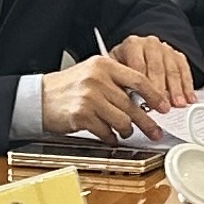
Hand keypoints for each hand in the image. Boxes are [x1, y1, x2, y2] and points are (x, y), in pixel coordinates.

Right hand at [37, 49, 165, 139]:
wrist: (39, 98)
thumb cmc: (69, 88)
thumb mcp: (93, 74)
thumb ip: (117, 82)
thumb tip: (146, 99)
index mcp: (104, 65)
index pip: (139, 79)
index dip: (155, 96)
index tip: (164, 107)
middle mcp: (97, 79)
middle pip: (132, 105)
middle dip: (147, 123)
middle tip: (155, 131)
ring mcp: (89, 97)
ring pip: (122, 121)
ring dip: (126, 131)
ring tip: (123, 131)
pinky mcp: (81, 115)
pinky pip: (106, 132)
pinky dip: (111, 137)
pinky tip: (109, 136)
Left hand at [107, 33, 196, 114]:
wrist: (132, 55)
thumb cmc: (122, 65)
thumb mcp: (115, 71)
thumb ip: (121, 83)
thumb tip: (128, 101)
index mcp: (132, 45)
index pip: (139, 66)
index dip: (143, 86)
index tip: (146, 102)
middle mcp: (150, 44)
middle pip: (157, 68)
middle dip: (161, 90)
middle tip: (163, 106)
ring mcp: (165, 49)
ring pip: (173, 70)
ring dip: (177, 90)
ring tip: (178, 104)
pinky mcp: (178, 55)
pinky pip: (185, 71)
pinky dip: (188, 86)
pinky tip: (189, 98)